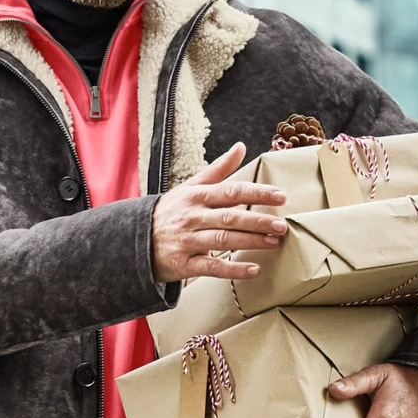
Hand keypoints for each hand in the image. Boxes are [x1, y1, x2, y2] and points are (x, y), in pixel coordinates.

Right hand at [150, 141, 287, 282]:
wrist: (136, 240)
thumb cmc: (170, 212)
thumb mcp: (190, 187)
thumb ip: (218, 170)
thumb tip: (241, 147)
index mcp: (197, 196)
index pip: (231, 191)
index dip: (257, 193)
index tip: (280, 196)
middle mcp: (193, 217)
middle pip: (230, 217)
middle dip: (258, 220)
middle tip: (281, 225)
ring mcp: (188, 241)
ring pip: (223, 240)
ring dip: (250, 241)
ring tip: (273, 242)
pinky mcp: (184, 264)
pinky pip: (212, 268)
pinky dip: (234, 269)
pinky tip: (254, 269)